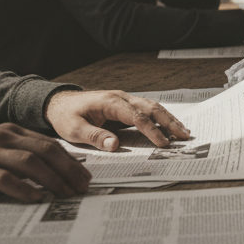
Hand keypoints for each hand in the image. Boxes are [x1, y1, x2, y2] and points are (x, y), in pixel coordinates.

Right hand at [0, 124, 90, 201]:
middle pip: (45, 151)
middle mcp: (2, 137)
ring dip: (52, 179)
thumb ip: (19, 155)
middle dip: (68, 170)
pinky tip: (35, 198)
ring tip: (65, 194)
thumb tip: (51, 173)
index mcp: (11, 131)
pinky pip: (3, 178)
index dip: (70, 160)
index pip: (49, 144)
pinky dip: (23, 189)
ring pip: (29, 162)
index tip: (85, 176)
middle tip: (82, 188)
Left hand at [45, 89, 190, 150]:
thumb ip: (94, 136)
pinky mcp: (125, 106)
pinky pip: (147, 110)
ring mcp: (125, 100)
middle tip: (185, 136)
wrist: (58, 103)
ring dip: (169, 119)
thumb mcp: (73, 129)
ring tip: (184, 132)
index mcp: (110, 102)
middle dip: (169, 122)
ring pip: (153, 107)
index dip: (151, 130)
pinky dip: (161, 118)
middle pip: (151, 107)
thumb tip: (115, 145)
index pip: (136, 116)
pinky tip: (170, 126)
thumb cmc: (65, 116)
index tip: (163, 143)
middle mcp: (121, 98)